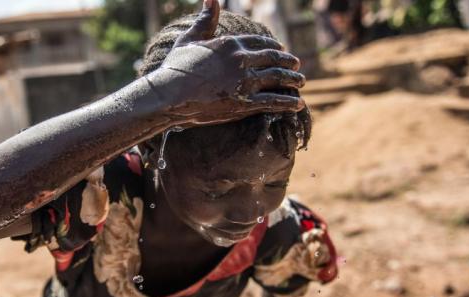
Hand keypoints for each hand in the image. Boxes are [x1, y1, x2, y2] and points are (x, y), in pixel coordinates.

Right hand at [151, 0, 305, 126]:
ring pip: (277, 79)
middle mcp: (240, 60)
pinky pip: (273, 101)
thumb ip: (204, 20)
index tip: (281, 51)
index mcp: (230, 44)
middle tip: (297, 67)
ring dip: (293, 81)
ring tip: (301, 83)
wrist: (167, 95)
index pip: (259, 43)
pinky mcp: (244, 103)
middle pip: (273, 59)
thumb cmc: (174, 69)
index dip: (273, 47)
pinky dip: (288, 103)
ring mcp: (244, 82)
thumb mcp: (189, 40)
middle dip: (288, 63)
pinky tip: (298, 104)